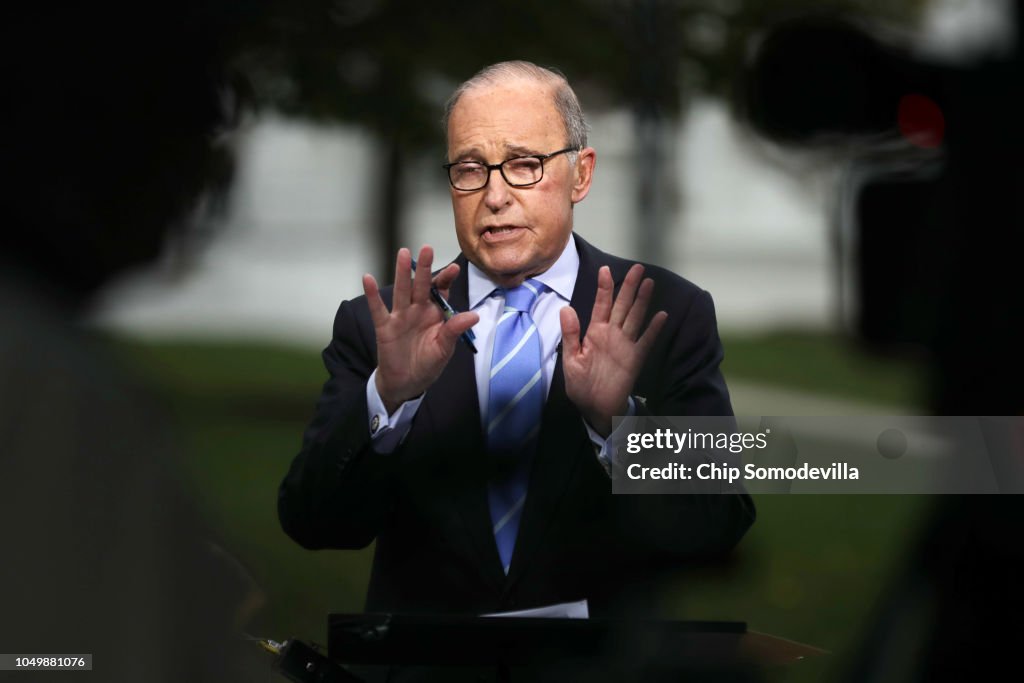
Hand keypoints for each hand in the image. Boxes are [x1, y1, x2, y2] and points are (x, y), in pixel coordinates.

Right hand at [364, 246, 478, 413]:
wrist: (406, 383)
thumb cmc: (428, 364)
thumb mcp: (444, 349)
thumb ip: (454, 330)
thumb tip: (474, 315)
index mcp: (436, 313)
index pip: (442, 291)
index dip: (447, 279)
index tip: (455, 268)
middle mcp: (418, 310)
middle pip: (422, 285)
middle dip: (425, 268)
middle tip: (427, 249)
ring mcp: (401, 316)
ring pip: (402, 291)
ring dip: (402, 273)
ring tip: (403, 253)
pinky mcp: (385, 327)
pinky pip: (378, 309)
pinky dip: (372, 295)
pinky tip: (367, 278)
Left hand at [560, 264, 666, 436]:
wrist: (595, 407)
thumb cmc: (581, 384)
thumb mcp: (571, 359)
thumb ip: (570, 334)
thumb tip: (566, 308)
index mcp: (595, 332)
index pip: (601, 305)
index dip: (603, 288)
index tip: (604, 269)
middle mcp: (612, 334)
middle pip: (622, 305)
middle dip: (628, 287)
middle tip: (637, 267)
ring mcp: (625, 345)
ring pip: (635, 317)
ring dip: (642, 301)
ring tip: (649, 282)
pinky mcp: (635, 358)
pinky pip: (646, 341)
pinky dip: (654, 329)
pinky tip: (662, 315)